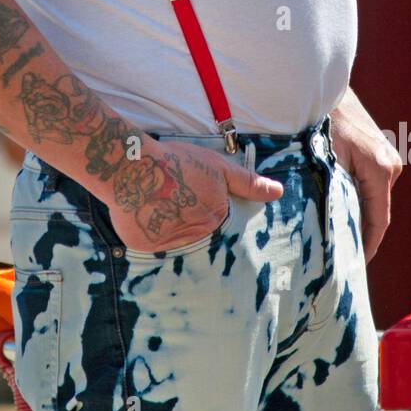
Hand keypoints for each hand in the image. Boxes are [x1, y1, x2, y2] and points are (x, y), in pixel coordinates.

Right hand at [105, 138, 282, 253]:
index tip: (197, 205)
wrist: (132, 166)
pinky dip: (148, 232)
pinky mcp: (144, 247)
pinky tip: (144, 213)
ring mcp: (168, 246)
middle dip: (190, 226)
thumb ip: (248, 183)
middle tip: (177, 207)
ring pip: (175, 243)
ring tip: (160, 208)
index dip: (207, 215)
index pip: (221, 229)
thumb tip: (278, 192)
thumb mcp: (218, 167)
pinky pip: (150, 245)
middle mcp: (194, 239)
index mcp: (214, 221)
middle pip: (199, 239)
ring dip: (170, 231)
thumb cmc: (177, 163)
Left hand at [329, 88, 401, 262]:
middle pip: (378, 210)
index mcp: (380, 169)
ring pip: (373, 196)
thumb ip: (332, 193)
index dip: (369, 245)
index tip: (357, 266)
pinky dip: (357, 196)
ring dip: (357, 212)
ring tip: (338, 235)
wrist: (318, 86)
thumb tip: (328, 225)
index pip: (379, 220)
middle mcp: (390, 164)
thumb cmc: (319, 121)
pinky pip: (370, 182)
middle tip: (341, 255)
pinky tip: (340, 206)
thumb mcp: (323, 161)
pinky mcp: (378, 150)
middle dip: (361, 232)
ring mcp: (387, 156)